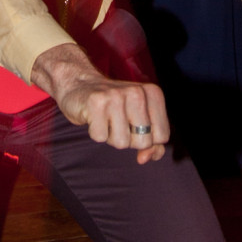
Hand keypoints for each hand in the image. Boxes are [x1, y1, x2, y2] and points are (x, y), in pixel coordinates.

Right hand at [30, 43, 169, 162]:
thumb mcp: (139, 119)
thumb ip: (152, 142)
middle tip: (118, 122)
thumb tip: (146, 157)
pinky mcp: (96, 103)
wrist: (79, 84)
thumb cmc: (113, 107)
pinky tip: (94, 117)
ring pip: (121, 143)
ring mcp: (116, 96)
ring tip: (105, 119)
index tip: (134, 126)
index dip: (147, 140)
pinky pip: (100, 137)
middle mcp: (137, 93)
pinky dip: (96, 132)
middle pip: (143, 142)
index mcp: (153, 94)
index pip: (162, 136)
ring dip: (111, 137)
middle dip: (129, 140)